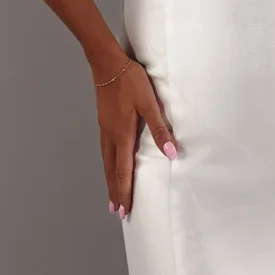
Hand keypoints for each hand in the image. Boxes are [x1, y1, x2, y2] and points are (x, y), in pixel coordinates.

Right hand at [95, 54, 175, 217]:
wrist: (107, 63)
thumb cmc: (130, 81)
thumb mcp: (149, 103)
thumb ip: (160, 129)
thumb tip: (171, 153)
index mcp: (122, 135)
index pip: (123, 170)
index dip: (124, 191)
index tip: (123, 209)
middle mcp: (111, 136)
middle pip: (111, 170)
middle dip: (115, 192)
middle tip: (116, 211)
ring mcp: (105, 129)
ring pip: (106, 161)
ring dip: (110, 180)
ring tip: (112, 195)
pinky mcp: (104, 122)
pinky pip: (105, 150)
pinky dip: (107, 165)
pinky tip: (109, 165)